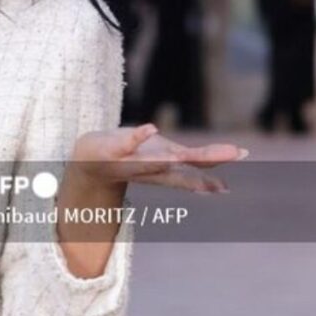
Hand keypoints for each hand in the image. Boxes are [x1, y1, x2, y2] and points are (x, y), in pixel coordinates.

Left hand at [68, 124, 248, 194]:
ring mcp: (131, 161)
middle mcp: (150, 170)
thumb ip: (195, 166)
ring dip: (166, 160)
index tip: (228, 187)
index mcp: (165, 171)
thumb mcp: (167, 160)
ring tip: (181, 156)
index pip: (192, 174)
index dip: (210, 178)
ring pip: (152, 163)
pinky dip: (138, 137)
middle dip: (200, 173)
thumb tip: (227, 175)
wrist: (88, 162)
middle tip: (223, 176)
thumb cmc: (134, 159)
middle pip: (178, 172)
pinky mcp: (113, 150)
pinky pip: (126, 144)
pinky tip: (151, 128)